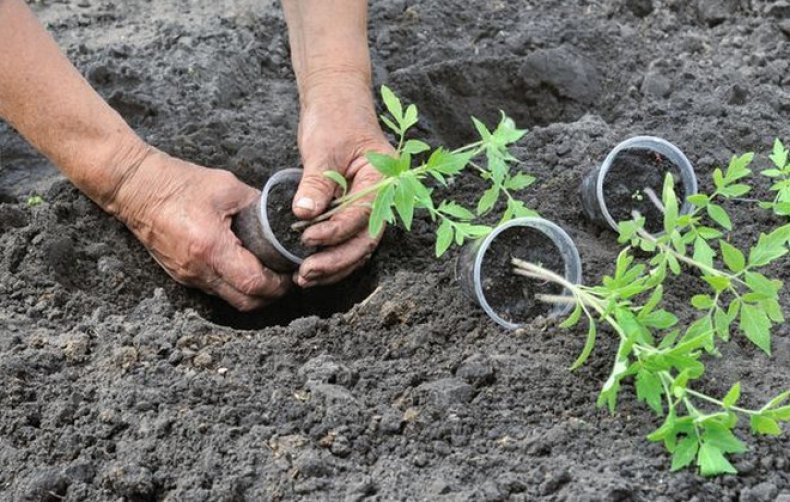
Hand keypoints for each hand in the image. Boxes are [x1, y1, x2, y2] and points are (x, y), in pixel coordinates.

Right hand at [111, 149, 290, 309]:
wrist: (134, 188)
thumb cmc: (178, 183)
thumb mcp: (227, 187)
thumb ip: (258, 205)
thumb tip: (281, 218)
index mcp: (211, 247)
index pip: (254, 284)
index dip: (278, 284)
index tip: (291, 273)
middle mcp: (198, 269)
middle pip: (245, 302)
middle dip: (270, 295)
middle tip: (285, 278)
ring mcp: (188, 276)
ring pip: (230, 299)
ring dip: (253, 292)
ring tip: (269, 272)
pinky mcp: (181, 275)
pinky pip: (215, 289)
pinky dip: (234, 285)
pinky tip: (244, 267)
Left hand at [291, 80, 393, 286]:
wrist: (336, 101)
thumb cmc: (335, 117)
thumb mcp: (323, 147)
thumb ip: (316, 183)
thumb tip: (304, 213)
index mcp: (383, 177)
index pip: (363, 214)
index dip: (336, 231)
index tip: (307, 239)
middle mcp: (382, 196)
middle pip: (365, 239)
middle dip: (336, 260)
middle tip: (306, 273)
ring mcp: (369, 205)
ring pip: (358, 246)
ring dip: (333, 266)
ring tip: (304, 278)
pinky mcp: (354, 210)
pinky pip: (348, 240)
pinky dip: (331, 255)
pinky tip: (311, 268)